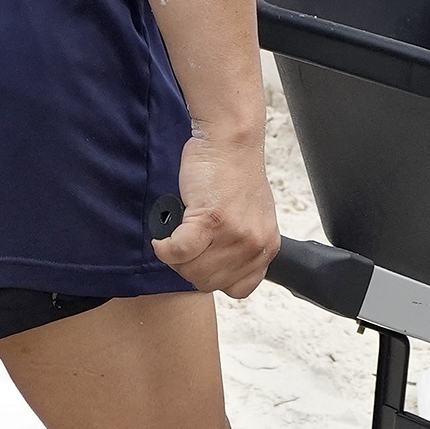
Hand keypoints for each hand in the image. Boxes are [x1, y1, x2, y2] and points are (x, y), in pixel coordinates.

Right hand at [151, 129, 278, 299]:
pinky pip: (180, 251)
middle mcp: (253, 244)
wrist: (230, 139)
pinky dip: (165, 247)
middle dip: (188, 268)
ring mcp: (234, 234)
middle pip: (209, 282)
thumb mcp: (251, 216)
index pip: (238, 289)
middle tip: (181, 246)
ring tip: (174, 237)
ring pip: (192, 270)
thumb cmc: (233, 171)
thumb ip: (239, 244)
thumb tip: (214, 264)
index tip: (202, 262)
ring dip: (175, 257)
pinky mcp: (210, 219)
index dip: (214, 278)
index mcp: (266, 246)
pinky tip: (163, 237)